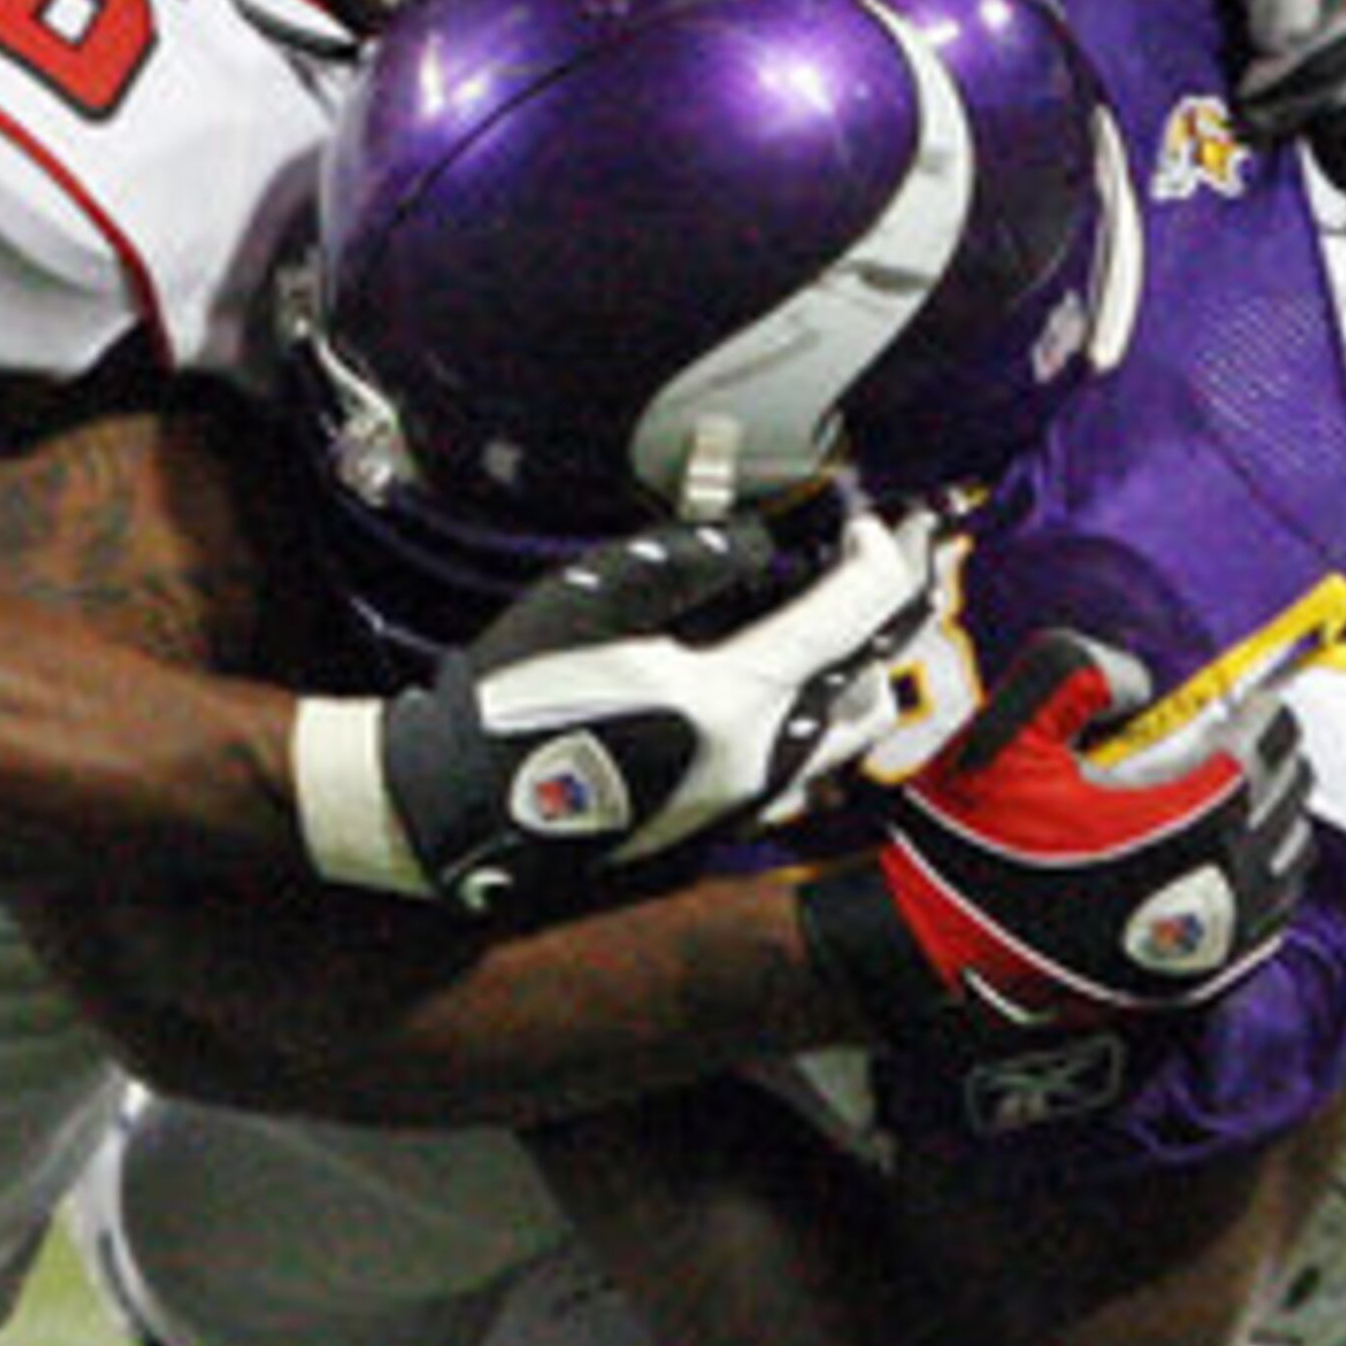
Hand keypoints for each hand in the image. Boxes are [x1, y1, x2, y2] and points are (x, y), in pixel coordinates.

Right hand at [295, 511, 928, 914]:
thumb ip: (690, 562)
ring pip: (849, 738)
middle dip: (882, 616)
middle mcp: (761, 761)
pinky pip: (807, 771)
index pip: (849, 618)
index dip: (873, 558)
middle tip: (869, 564)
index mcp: (737, 700)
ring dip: (857, 674)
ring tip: (829, 623)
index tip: (861, 521)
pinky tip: (785, 687)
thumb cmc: (517, 695)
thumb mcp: (594, 599)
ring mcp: (745, 803)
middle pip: (873, 683)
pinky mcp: (722, 824)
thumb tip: (758, 544)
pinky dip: (821, 721)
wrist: (463, 806)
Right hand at [799, 629, 1310, 1047]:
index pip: (1265, 747)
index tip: (1247, 697)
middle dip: (1273, 761)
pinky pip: (1269, 924)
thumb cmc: (970, 844)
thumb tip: (1142, 681)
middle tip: (1242, 736)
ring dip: (1274, 821)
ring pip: (1288, 865)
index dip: (1262, 711)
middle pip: (1288, 802)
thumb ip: (1076, 672)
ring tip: (1240, 795)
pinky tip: (1231, 866)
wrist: (936, 952)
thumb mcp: (1005, 732)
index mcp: (1187, 817)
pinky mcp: (1196, 982)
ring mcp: (1214, 942)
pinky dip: (1265, 884)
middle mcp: (1220, 884)